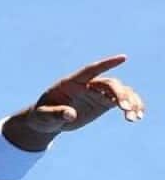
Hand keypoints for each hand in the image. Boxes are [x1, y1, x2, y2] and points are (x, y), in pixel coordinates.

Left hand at [23, 54, 145, 134]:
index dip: (107, 64)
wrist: (47, 121)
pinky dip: (132, 107)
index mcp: (71, 82)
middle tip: (125, 108)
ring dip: (130, 101)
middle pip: (109, 84)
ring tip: (133, 117)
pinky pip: (122, 101)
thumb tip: (70, 115)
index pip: (91, 70)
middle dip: (119, 94)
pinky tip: (137, 117)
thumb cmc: (42, 115)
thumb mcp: (44, 116)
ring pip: (120, 92)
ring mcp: (97, 93)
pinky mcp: (103, 103)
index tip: (123, 58)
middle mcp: (88, 85)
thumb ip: (56, 113)